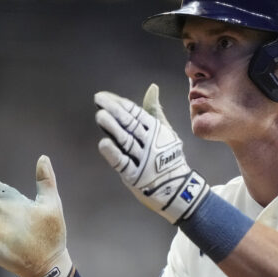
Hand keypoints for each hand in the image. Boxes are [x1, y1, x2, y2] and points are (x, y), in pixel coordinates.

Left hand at [95, 84, 208, 223]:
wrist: (179, 188)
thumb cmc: (169, 157)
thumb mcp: (165, 132)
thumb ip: (155, 110)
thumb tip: (152, 88)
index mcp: (156, 131)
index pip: (136, 113)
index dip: (120, 103)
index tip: (104, 96)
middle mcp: (149, 143)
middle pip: (130, 124)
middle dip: (114, 110)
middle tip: (98, 99)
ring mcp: (143, 160)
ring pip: (126, 141)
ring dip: (112, 128)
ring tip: (100, 116)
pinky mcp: (136, 176)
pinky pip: (123, 164)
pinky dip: (113, 154)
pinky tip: (104, 144)